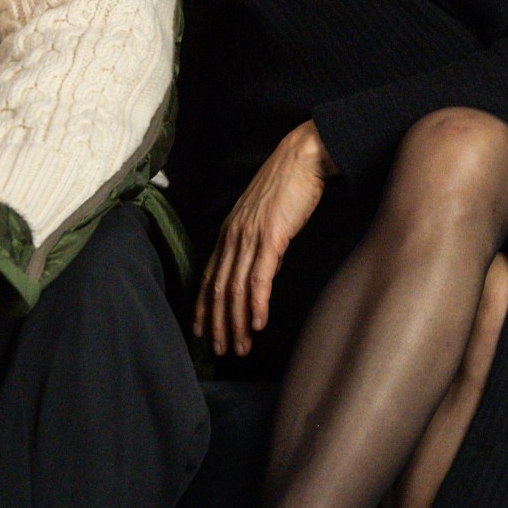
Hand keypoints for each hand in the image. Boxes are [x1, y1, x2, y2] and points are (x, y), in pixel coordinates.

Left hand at [198, 121, 332, 355]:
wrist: (304, 156)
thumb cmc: (288, 183)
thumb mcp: (263, 214)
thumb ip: (256, 240)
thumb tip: (259, 267)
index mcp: (229, 231)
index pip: (209, 276)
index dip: (204, 307)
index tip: (203, 332)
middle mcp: (233, 235)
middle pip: (219, 289)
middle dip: (220, 324)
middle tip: (222, 351)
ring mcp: (251, 236)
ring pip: (237, 288)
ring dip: (237, 321)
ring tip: (241, 346)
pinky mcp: (272, 236)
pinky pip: (260, 277)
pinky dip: (257, 303)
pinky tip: (258, 322)